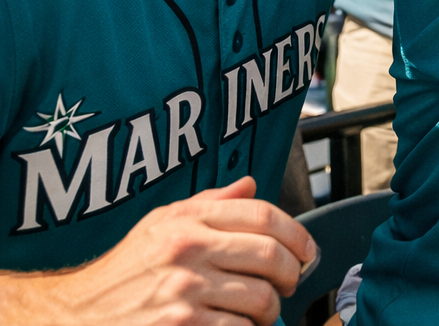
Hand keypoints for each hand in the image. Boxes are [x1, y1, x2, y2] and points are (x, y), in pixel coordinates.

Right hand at [13, 177, 315, 325]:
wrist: (73, 316)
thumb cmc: (121, 273)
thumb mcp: (159, 225)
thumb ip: (208, 203)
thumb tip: (249, 184)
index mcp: (187, 220)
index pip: (264, 215)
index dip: (297, 234)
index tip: (306, 251)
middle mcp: (187, 249)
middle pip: (272, 256)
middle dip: (292, 275)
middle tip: (288, 285)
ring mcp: (184, 290)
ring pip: (261, 298)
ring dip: (270, 311)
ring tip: (260, 312)